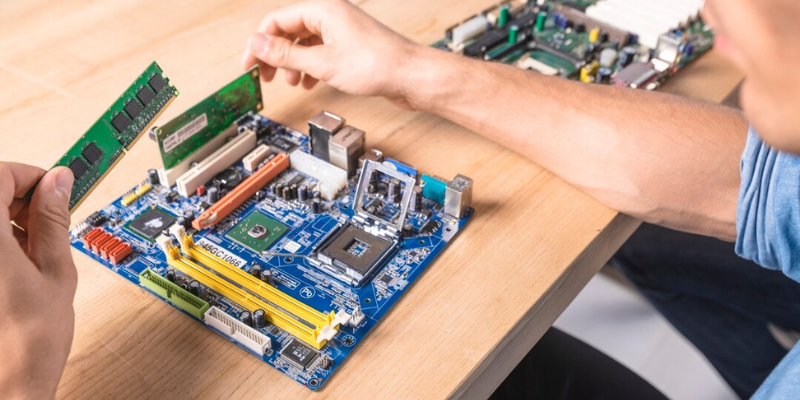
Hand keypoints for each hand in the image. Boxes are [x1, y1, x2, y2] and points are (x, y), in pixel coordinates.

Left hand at [0, 163, 75, 399]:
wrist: (6, 385)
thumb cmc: (28, 341)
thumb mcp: (55, 271)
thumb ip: (54, 220)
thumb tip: (60, 184)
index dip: (29, 176)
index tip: (53, 188)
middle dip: (18, 199)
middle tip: (48, 221)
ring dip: (6, 221)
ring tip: (35, 249)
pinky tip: (15, 264)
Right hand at [242, 0, 421, 108]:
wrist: (411, 76)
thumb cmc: (378, 65)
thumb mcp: (323, 63)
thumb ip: (286, 54)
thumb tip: (258, 45)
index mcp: (324, 10)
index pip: (277, 20)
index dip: (260, 43)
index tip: (249, 64)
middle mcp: (332, 16)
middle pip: (290, 31)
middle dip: (275, 55)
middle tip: (265, 76)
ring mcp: (342, 31)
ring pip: (305, 43)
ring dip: (294, 63)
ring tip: (292, 82)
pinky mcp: (350, 46)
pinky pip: (321, 52)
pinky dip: (311, 67)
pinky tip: (310, 82)